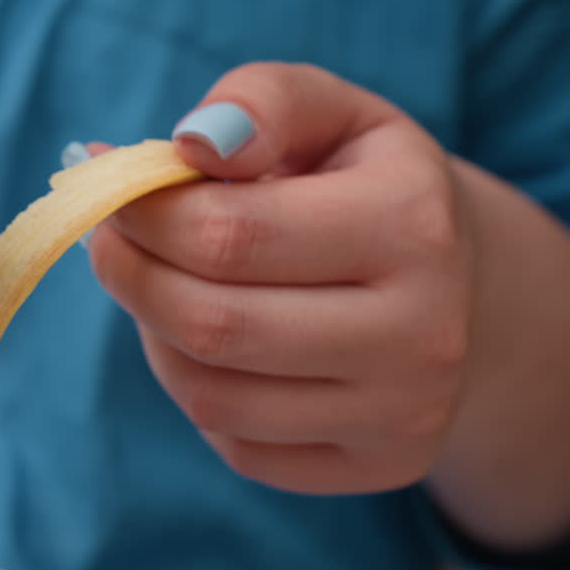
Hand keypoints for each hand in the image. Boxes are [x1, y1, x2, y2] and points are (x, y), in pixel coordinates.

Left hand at [89, 62, 476, 494]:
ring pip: (212, 397)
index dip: (141, 216)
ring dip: (157, 337)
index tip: (110, 194)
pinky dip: (199, 394)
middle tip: (109, 242)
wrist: (459, 283)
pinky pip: (238, 447)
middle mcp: (423, 332)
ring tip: (165, 286)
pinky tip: (214, 346)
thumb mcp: (330, 112)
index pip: (227, 235)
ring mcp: (404, 413)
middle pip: (212, 325)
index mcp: (411, 224)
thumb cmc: (364, 183)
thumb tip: (193, 144)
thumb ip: (262, 102)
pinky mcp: (380, 466)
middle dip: (131, 277)